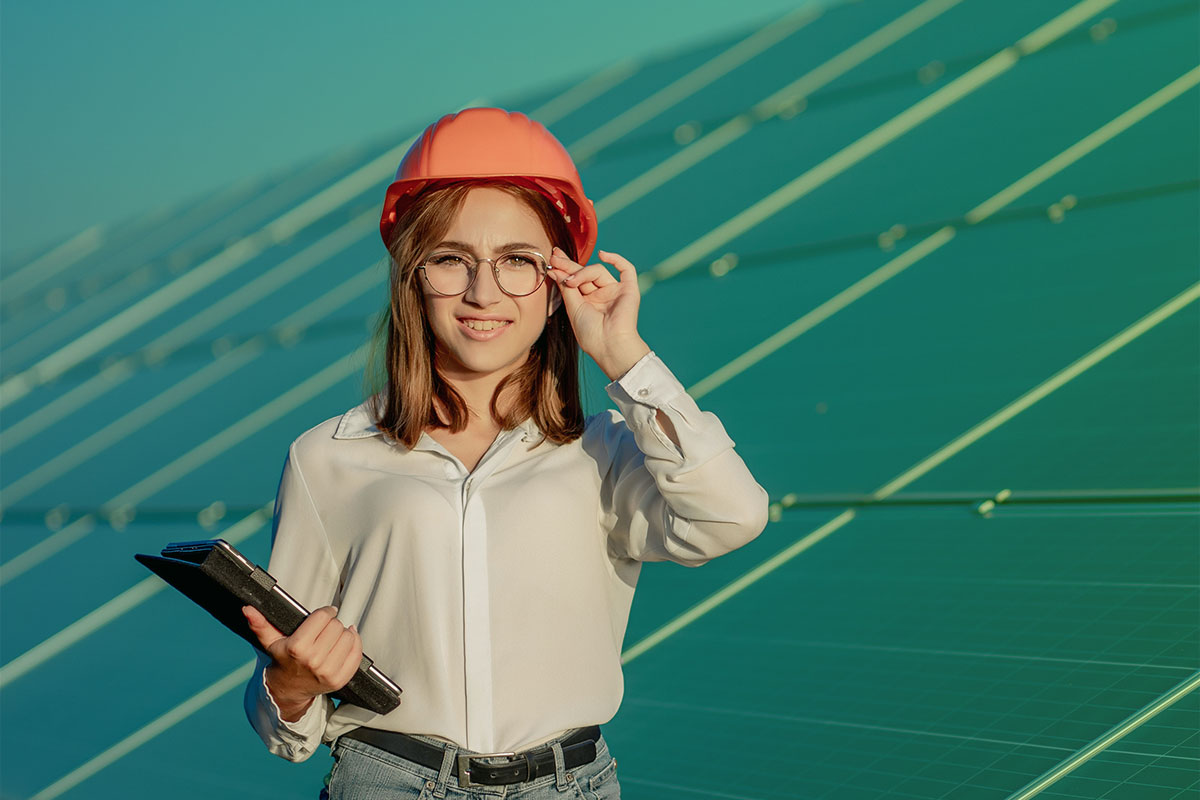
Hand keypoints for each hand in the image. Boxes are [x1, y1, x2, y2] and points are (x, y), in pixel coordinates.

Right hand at [242, 604, 361, 721]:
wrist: (288, 689)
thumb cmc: (283, 660)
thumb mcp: (271, 641)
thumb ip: (260, 624)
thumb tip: (248, 609)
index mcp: (297, 647)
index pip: (323, 617)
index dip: (326, 612)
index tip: (325, 614)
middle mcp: (313, 660)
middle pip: (337, 626)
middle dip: (333, 624)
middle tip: (326, 629)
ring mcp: (328, 672)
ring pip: (349, 637)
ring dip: (344, 634)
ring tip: (334, 637)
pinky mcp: (340, 680)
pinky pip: (357, 654)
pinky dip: (355, 645)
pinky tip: (345, 642)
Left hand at [547, 247, 650, 379]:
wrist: (609, 345)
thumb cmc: (590, 334)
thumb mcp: (573, 308)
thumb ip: (566, 288)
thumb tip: (556, 270)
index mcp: (587, 301)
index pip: (575, 279)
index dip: (564, 269)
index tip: (552, 259)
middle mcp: (601, 295)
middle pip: (585, 273)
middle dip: (570, 264)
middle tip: (555, 257)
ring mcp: (615, 291)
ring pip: (598, 271)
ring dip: (583, 272)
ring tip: (571, 281)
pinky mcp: (629, 290)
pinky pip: (626, 269)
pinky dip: (616, 259)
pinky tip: (602, 255)